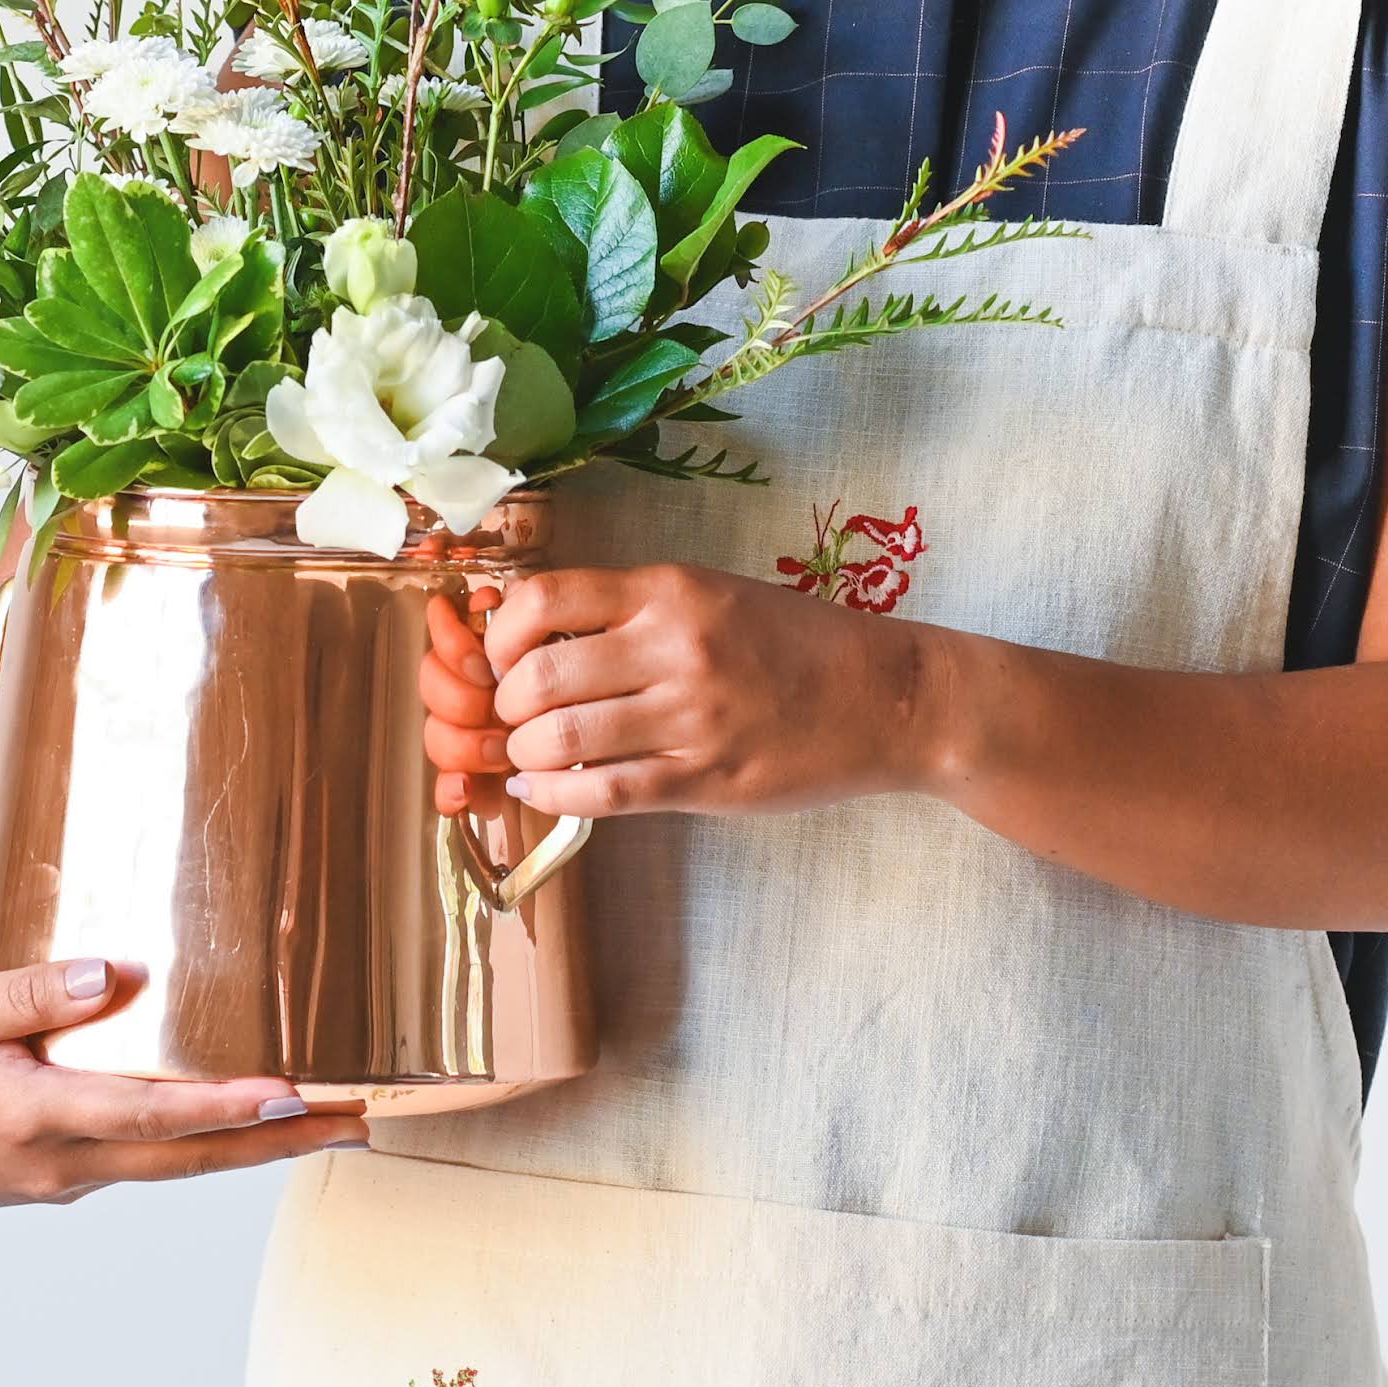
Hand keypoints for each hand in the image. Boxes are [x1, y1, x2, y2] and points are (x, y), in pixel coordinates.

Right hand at [0, 956, 365, 1206]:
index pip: (148, 1115)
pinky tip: (250, 1126)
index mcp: (34, 1116)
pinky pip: (151, 1164)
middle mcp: (63, 1161)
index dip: (224, 1107)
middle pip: (190, 1158)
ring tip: (333, 1126)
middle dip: (278, 1142)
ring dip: (256, 1150)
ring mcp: (68, 1179)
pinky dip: (207, 1148)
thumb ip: (32, 992)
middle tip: (358, 1124)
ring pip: (178, 1167)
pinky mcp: (67, 1178)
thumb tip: (116, 974)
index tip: (292, 1096)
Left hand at [424, 563, 930, 819]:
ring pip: (559, 740)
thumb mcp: (713, 596)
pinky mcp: (704, 779)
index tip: (504, 658)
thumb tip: (534, 637)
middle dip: (506, 707)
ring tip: (531, 757)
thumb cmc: (797, 644)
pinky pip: (602, 791)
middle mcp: (675, 647)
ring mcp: (690, 716)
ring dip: (525, 755)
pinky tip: (546, 791)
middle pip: (538, 677)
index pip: (544, 600)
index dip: (501, 637)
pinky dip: (554, 795)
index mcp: (672, 590)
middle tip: (515, 718)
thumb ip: (633, 612)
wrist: (887, 697)